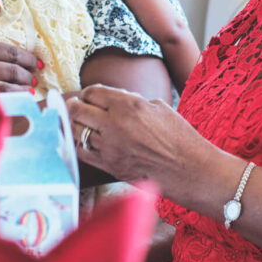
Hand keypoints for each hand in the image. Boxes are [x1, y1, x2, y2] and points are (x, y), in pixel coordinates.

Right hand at [0, 1, 38, 96]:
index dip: (26, 58)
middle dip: (26, 76)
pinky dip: (2, 105)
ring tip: (28, 92)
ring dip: (19, 92)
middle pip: (10, 72)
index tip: (35, 62)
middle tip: (35, 78)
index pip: (9, 52)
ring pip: (3, 91)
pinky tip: (10, 106)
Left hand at [68, 84, 220, 205]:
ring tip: (76, 123)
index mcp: (129, 105)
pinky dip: (78, 145)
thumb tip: (114, 101)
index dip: (88, 93)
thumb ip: (132, 101)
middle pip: (78, 110)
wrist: (189, 169)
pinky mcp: (110, 166)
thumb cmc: (179, 137)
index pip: (93, 92)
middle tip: (72, 106)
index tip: (88, 95)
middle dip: (73, 106)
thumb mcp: (158, 107)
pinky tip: (82, 141)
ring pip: (77, 132)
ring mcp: (110, 147)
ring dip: (75, 125)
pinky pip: (82, 153)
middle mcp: (115, 124)